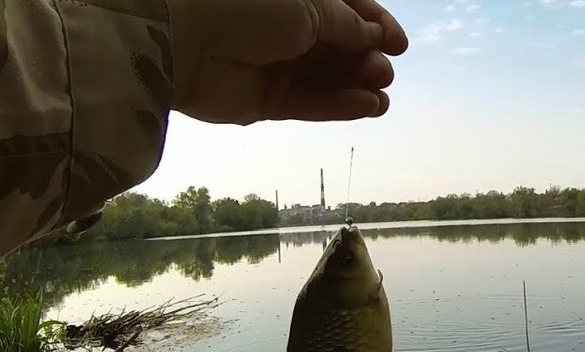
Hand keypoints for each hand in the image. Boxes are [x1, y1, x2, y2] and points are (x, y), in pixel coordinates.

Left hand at [166, 0, 408, 124]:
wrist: (186, 40)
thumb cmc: (246, 5)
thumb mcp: (311, 4)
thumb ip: (347, 24)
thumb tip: (373, 37)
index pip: (347, 9)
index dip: (376, 25)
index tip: (399, 45)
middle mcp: (284, 27)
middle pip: (338, 46)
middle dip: (366, 59)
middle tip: (384, 72)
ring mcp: (275, 64)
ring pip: (326, 78)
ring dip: (358, 87)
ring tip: (382, 97)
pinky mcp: (265, 100)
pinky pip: (309, 104)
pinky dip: (339, 106)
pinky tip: (366, 107)